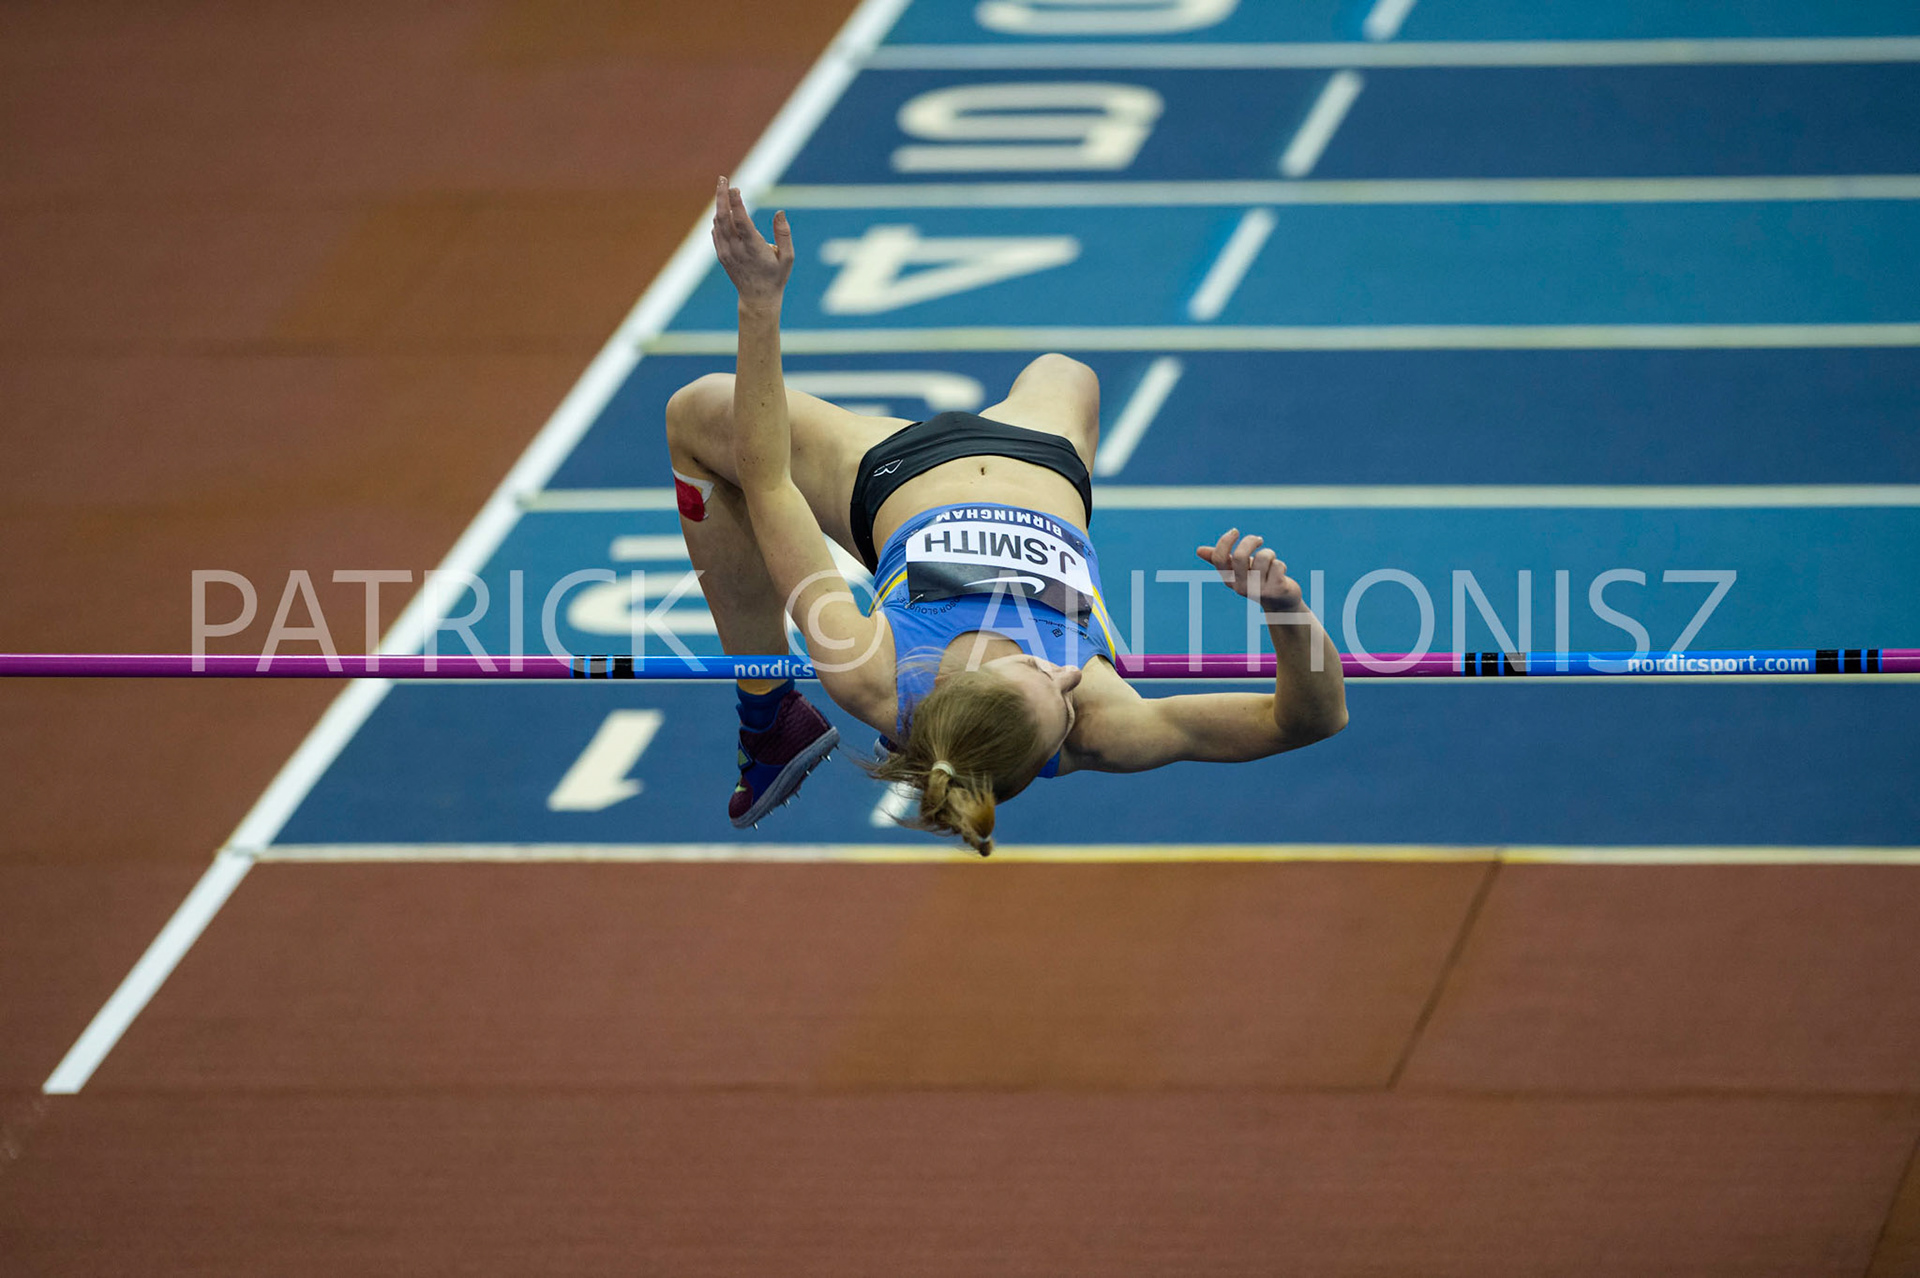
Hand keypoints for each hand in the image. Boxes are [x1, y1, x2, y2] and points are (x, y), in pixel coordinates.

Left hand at [710, 176, 792, 307]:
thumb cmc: (776, 277)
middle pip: (724, 217)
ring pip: (717, 223)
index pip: (741, 221)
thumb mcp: (788, 257)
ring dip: (719, 204)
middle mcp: (736, 249)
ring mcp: (726, 252)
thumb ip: (784, 234)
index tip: (735, 187)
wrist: (757, 299)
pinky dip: (718, 218)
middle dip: (722, 196)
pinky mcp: (721, 255)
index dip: (736, 202)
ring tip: (723, 189)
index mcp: (754, 248)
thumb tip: (780, 212)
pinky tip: (724, 210)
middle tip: (723, 179)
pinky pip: (716, 232)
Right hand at [1197, 528, 1303, 611]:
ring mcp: (1258, 590)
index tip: (1235, 531)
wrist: (1280, 604)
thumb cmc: (1258, 581)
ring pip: (1263, 557)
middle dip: (1250, 541)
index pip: (1219, 559)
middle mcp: (1241, 586)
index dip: (1225, 541)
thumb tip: (1198, 550)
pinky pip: (1277, 565)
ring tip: (1271, 561)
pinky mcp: (1276, 590)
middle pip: (1240, 556)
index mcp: (1229, 579)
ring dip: (1270, 554)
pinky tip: (1280, 574)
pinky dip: (1280, 565)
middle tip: (1259, 539)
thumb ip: (1222, 560)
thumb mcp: (1239, 570)